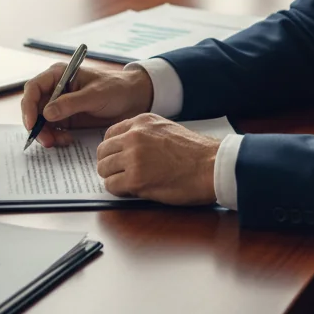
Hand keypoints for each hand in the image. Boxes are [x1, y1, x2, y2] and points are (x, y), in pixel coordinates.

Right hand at [20, 63, 152, 148]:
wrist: (133, 99)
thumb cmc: (116, 88)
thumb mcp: (95, 95)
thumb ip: (71, 103)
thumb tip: (46, 113)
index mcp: (59, 75)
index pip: (33, 88)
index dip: (28, 106)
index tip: (32, 124)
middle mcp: (55, 89)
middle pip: (34, 107)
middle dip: (37, 125)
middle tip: (46, 141)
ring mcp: (60, 104)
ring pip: (41, 121)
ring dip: (46, 134)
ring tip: (59, 142)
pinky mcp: (67, 118)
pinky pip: (53, 129)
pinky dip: (56, 137)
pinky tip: (67, 140)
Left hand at [96, 114, 219, 203]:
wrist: (211, 166)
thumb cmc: (195, 152)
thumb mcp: (165, 129)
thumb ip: (144, 134)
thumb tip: (126, 148)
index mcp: (141, 122)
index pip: (109, 134)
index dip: (111, 149)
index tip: (116, 158)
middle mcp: (134, 136)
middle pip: (103, 152)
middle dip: (108, 164)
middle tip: (119, 173)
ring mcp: (133, 157)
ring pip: (104, 169)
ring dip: (113, 178)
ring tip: (127, 183)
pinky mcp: (136, 179)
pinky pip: (112, 186)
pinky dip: (118, 190)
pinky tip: (131, 190)